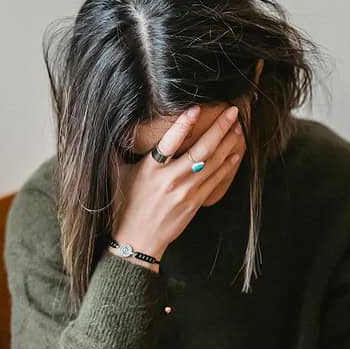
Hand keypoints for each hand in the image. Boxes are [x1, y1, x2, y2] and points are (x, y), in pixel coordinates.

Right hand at [111, 105, 243, 270]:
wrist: (138, 240)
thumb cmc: (125, 206)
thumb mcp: (116, 176)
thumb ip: (116, 152)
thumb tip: (112, 128)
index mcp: (150, 170)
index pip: (169, 142)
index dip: (183, 124)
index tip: (196, 108)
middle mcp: (171, 180)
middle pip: (201, 150)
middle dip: (219, 128)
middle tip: (233, 112)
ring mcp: (186, 192)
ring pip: (213, 163)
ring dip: (228, 143)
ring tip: (238, 127)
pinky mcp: (195, 202)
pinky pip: (215, 180)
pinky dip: (227, 165)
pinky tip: (235, 153)